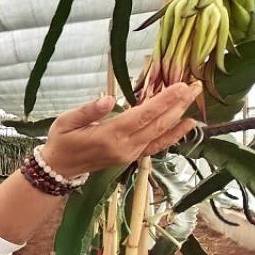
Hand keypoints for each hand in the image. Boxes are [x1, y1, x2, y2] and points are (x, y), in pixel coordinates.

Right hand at [39, 82, 201, 177]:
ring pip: (161, 134)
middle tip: (195, 87)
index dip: (164, 101)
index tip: (180, 86)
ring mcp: (131, 154)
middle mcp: (125, 147)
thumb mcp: (66, 121)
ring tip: (194, 99)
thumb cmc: (61, 141)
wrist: (60, 168)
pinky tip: (186, 124)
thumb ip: (88, 110)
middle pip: (158, 124)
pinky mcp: (132, 157)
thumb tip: (109, 98)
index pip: (143, 115)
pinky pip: (157, 145)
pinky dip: (174, 134)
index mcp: (109, 136)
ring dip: (179, 116)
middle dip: (178, 104)